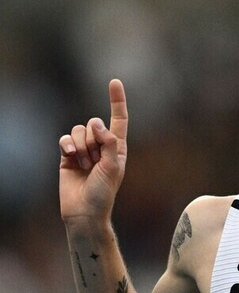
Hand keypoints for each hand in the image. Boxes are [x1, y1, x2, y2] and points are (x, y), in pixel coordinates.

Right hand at [59, 79, 128, 221]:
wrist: (84, 211)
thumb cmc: (104, 193)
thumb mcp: (113, 167)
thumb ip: (109, 143)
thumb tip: (97, 122)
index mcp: (118, 147)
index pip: (119, 119)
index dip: (116, 100)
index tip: (114, 81)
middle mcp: (101, 145)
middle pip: (94, 123)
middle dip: (93, 141)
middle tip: (95, 163)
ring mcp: (83, 150)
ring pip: (78, 130)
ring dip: (81, 147)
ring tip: (85, 166)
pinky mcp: (67, 155)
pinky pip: (65, 139)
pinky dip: (67, 146)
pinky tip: (70, 158)